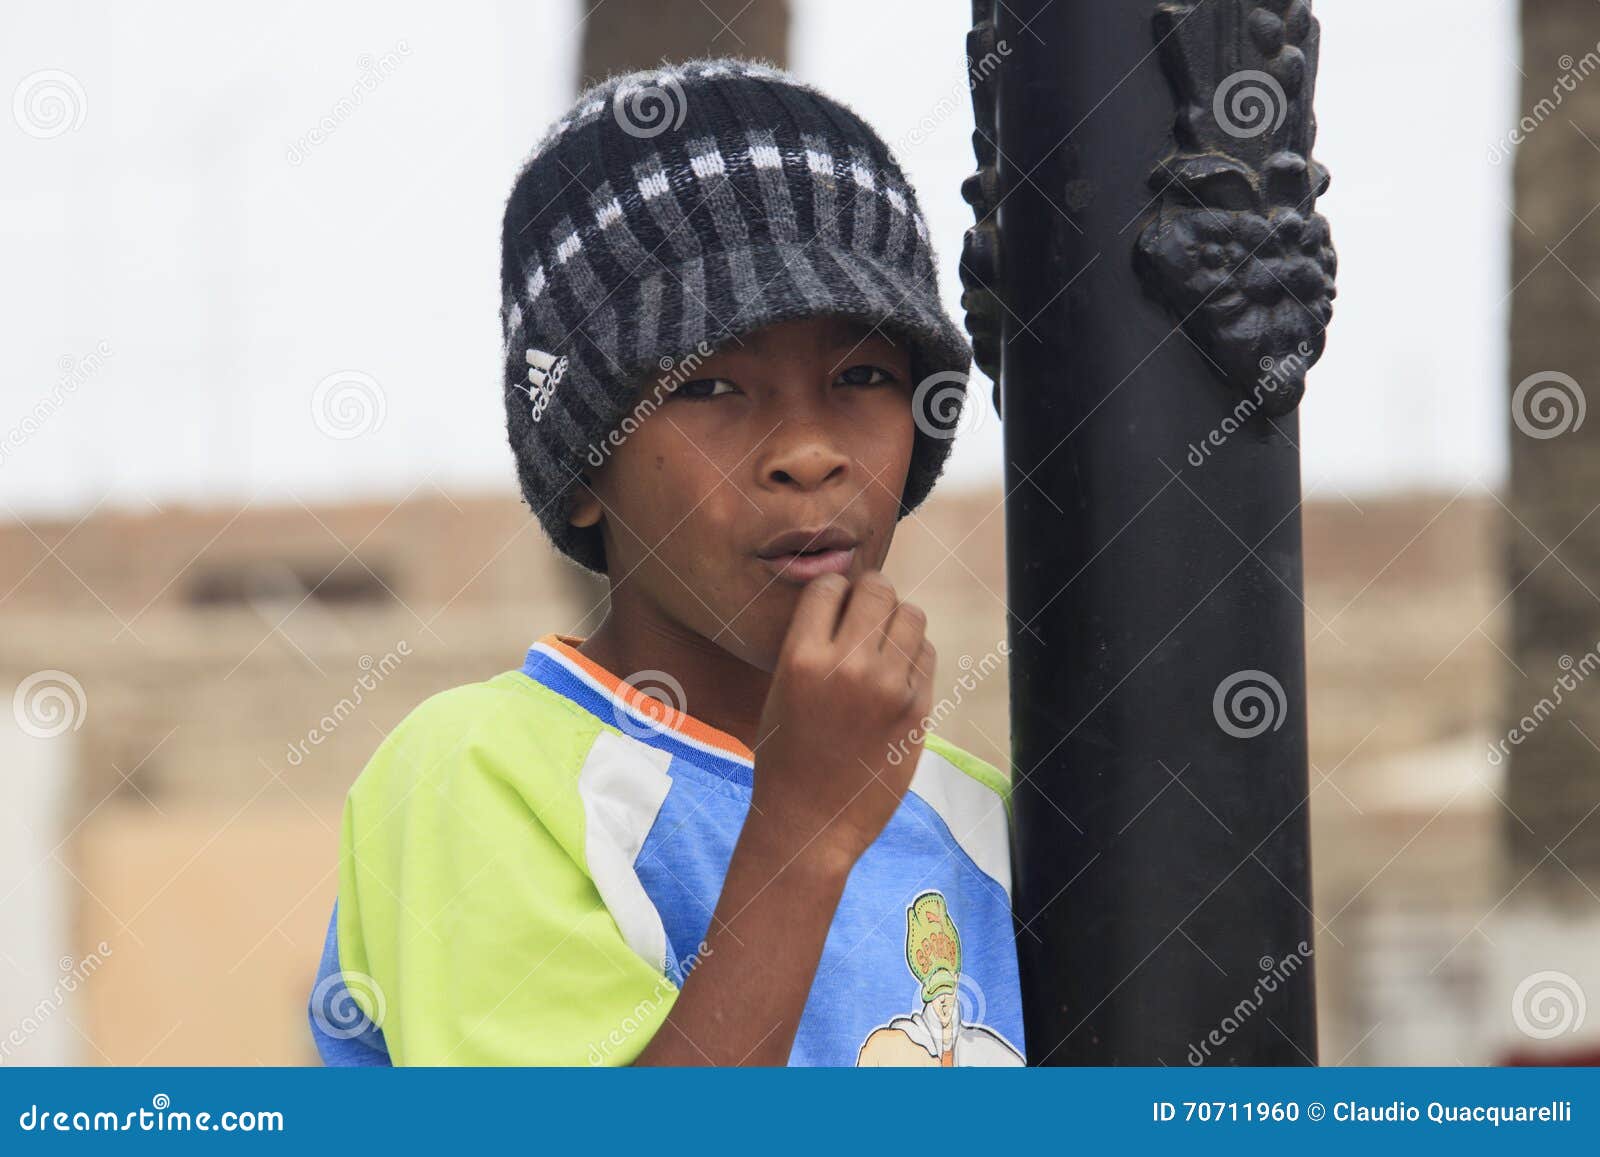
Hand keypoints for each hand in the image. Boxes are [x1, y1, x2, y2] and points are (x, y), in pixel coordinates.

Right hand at [746, 570, 936, 872]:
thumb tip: (849, 597)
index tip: (834, 605)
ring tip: (884, 642)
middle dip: (873, 594)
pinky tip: (897, 673)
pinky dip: (914, 654)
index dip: (834, 591)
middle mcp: (847, 667)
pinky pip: (927, 654)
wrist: (810, 823)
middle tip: (866, 611)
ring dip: (898, 620)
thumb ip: (811, 644)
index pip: (829, 586)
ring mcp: (889, 688)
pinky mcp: (918, 710)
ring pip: (912, 615)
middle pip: (878, 590)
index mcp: (801, 659)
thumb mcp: (781, 690)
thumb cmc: (787, 756)